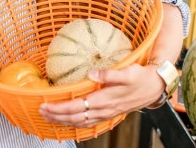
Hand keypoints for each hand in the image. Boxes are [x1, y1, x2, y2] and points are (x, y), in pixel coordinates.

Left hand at [38, 64, 164, 127]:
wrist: (154, 88)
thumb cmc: (140, 78)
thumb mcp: (126, 72)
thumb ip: (108, 74)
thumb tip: (91, 73)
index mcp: (104, 100)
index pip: (76, 107)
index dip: (59, 108)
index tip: (45, 105)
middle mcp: (103, 110)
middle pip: (74, 118)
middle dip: (56, 116)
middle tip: (40, 111)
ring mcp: (105, 114)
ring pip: (80, 122)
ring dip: (62, 121)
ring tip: (48, 117)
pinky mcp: (108, 114)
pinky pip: (87, 123)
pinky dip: (74, 123)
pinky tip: (67, 121)